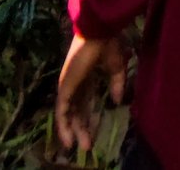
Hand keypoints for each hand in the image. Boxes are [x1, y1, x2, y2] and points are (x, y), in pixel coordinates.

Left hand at [56, 33, 126, 151]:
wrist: (98, 33)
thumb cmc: (107, 45)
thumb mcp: (116, 67)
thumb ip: (116, 83)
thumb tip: (117, 101)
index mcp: (87, 76)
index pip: (85, 101)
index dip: (90, 116)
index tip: (94, 132)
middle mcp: (75, 83)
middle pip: (77, 110)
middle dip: (82, 127)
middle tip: (88, 144)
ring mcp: (68, 86)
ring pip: (69, 114)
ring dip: (74, 130)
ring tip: (81, 146)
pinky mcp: (64, 88)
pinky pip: (62, 112)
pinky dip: (63, 127)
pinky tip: (68, 140)